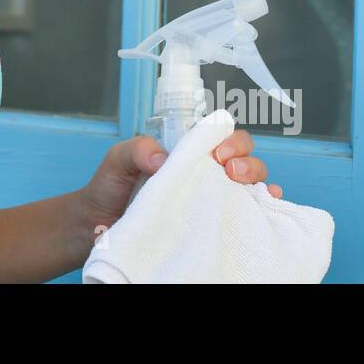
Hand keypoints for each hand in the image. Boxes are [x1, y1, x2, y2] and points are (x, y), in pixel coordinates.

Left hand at [77, 129, 282, 241]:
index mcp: (187, 153)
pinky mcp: (212, 226)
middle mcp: (205, 174)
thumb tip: (163, 158)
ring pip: (250, 183)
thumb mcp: (118, 158)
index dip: (228, 139)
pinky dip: (262, 208)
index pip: (220, 137)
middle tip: (228, 170)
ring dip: (256, 180)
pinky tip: (264, 206)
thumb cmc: (110, 188)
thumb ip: (137, 149)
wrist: (98, 226)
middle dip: (245, 159)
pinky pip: (247, 215)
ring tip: (242, 186)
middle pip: (243, 158)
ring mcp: (210, 200)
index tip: (217, 153)